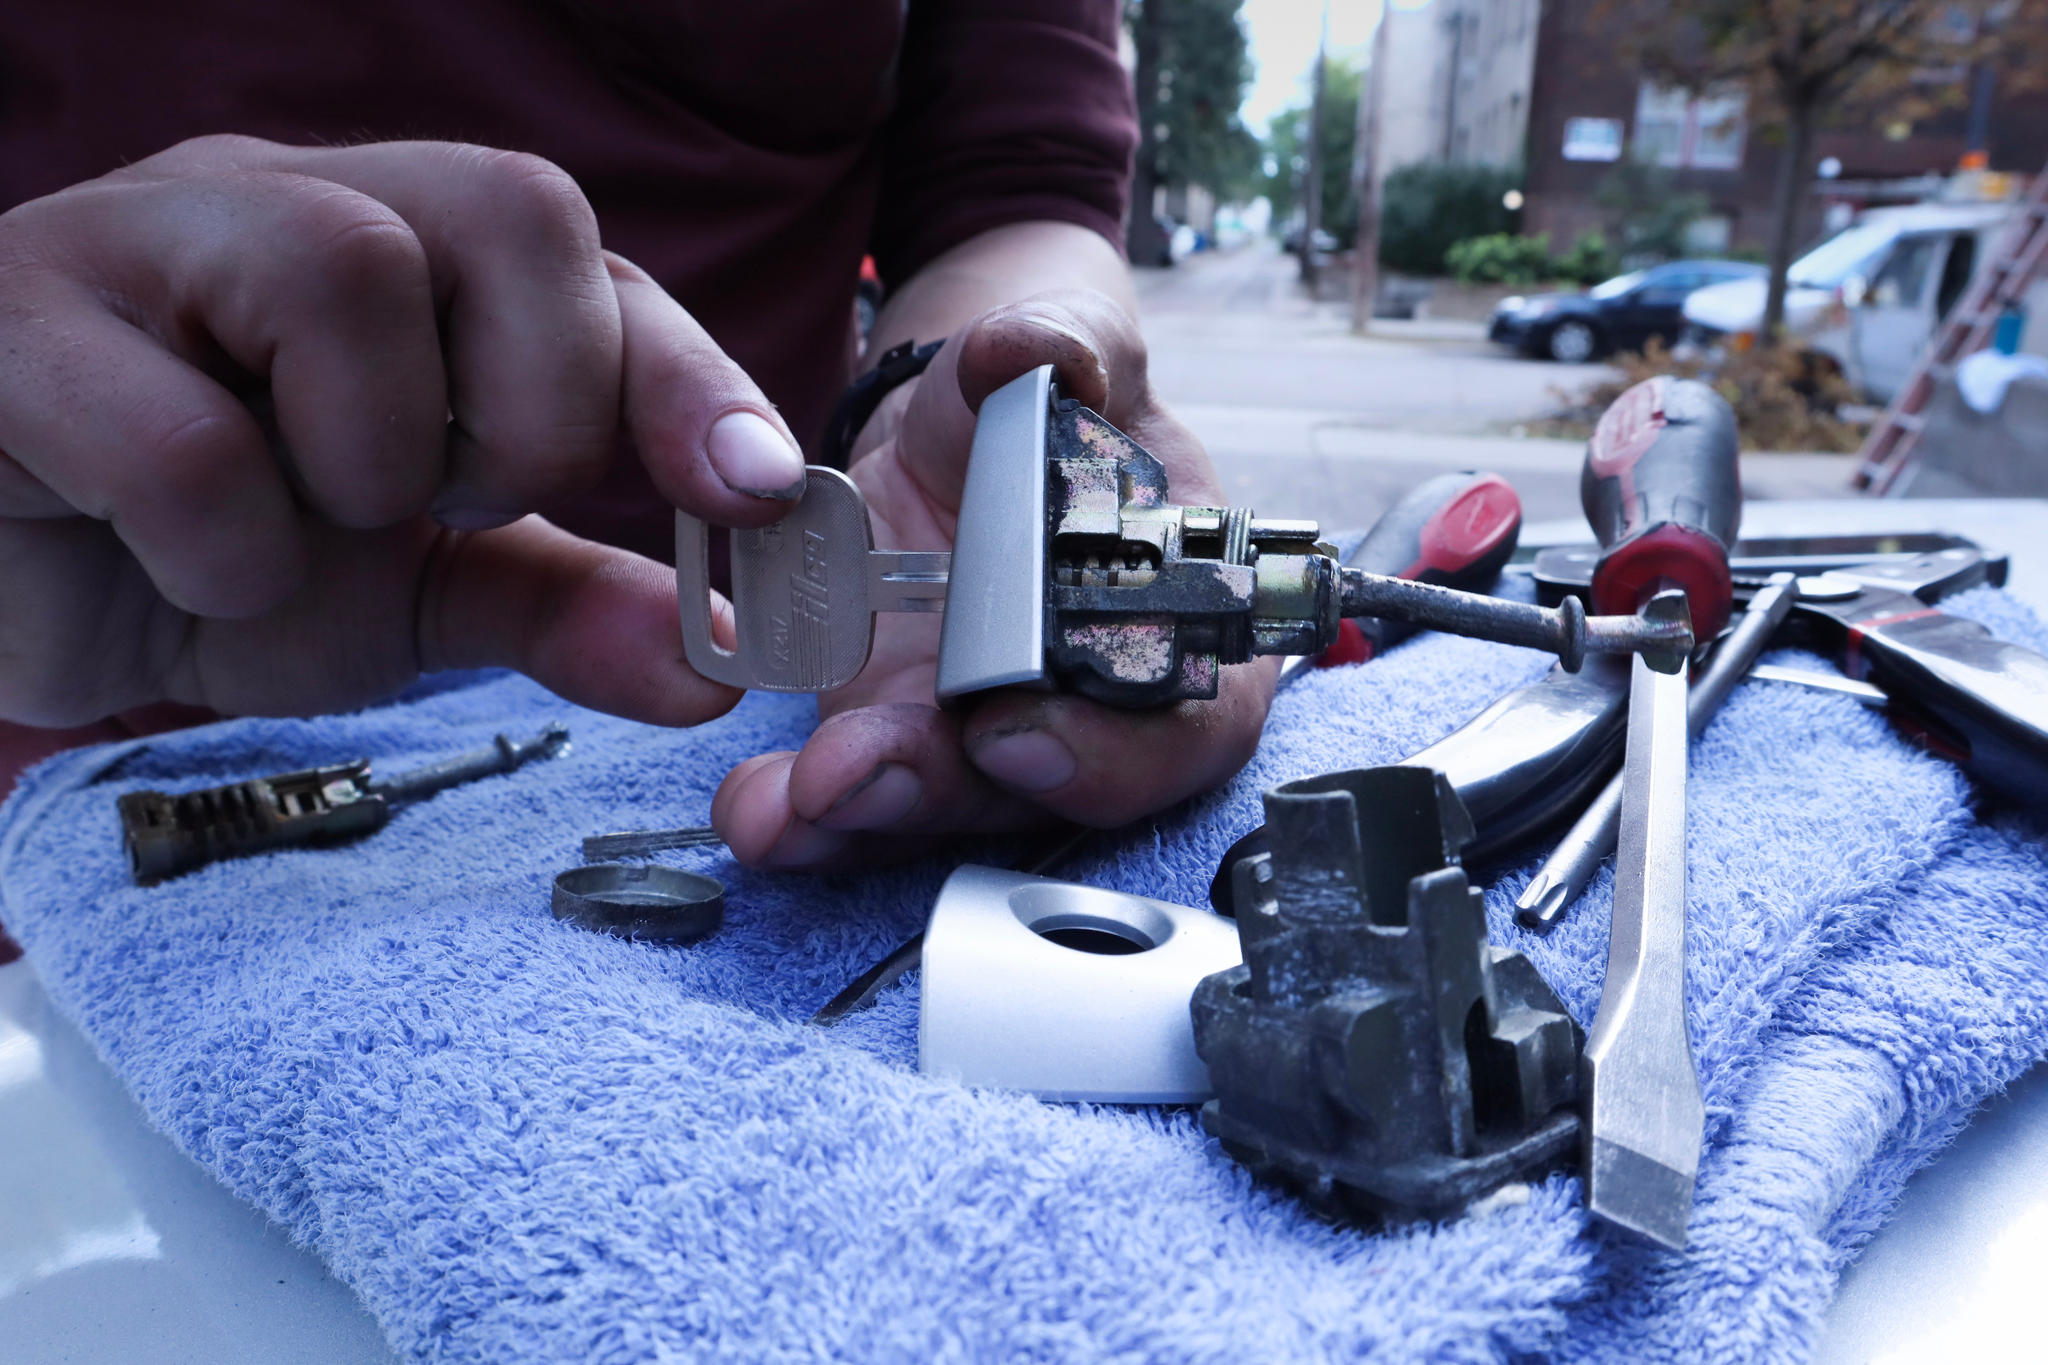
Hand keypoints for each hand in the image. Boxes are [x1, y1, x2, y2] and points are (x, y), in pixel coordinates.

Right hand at [0, 136, 806, 728]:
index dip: (691, 379)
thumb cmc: (213, 556)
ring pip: (351, 271)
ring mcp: (142, 243)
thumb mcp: (417, 593)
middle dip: (536, 406)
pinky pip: (184, 437)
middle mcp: (285, 205)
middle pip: (509, 206)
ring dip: (376, 460)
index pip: (589, 259)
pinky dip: (228, 551)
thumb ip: (566, 608)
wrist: (3, 589)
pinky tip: (190, 566)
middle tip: (458, 506)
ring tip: (310, 528)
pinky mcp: (10, 325)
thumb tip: (721, 664)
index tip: (761, 499)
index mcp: (399, 248)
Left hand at [712, 292, 1275, 865]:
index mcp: (1177, 629)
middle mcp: (1088, 711)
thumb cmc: (1048, 406)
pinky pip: (856, 804)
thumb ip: (1065, 342)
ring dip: (861, 817)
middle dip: (947, 789)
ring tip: (787, 804)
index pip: (1182, 731)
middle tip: (860, 771)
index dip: (1114, 755)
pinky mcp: (898, 741)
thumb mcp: (1065, 352)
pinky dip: (802, 818)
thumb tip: (1037, 346)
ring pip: (940, 809)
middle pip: (1042, 794)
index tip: (1017, 730)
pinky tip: (754, 808)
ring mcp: (987, 738)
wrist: (961, 428)